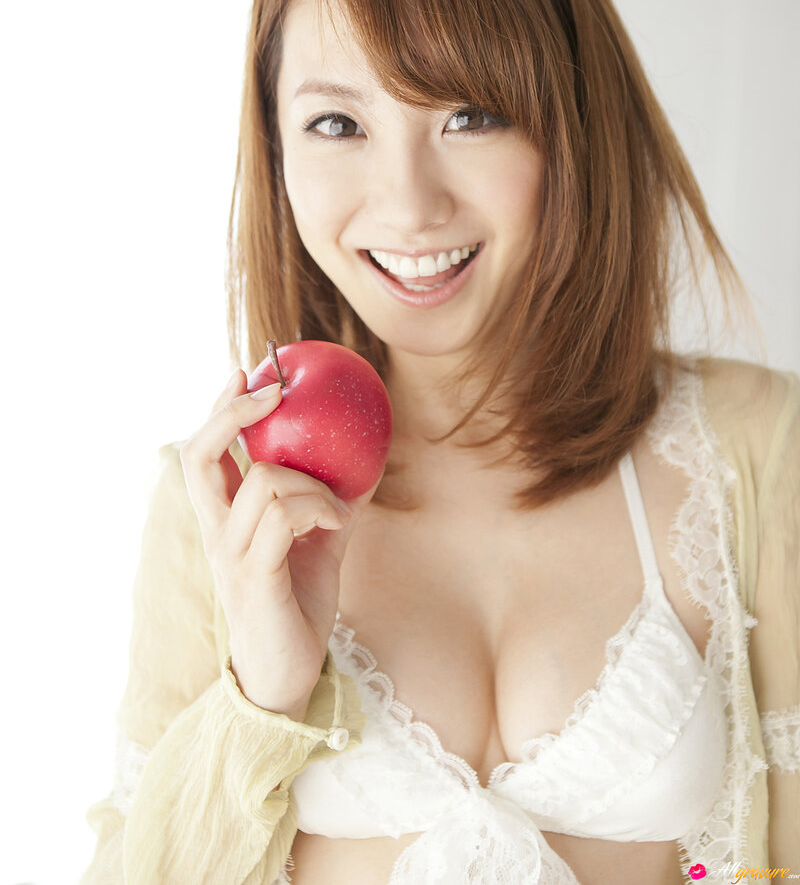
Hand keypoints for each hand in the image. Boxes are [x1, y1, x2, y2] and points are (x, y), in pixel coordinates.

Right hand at [180, 369, 376, 719]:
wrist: (287, 679)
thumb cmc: (298, 608)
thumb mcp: (319, 546)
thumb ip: (328, 506)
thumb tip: (362, 464)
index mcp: (222, 521)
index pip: (202, 453)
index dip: (218, 408)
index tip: (245, 372)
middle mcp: (216, 533)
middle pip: (199, 456)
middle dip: (232, 413)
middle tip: (273, 391)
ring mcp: (230, 557)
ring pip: (261, 483)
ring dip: (311, 483)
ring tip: (333, 509)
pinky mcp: (254, 579)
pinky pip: (282, 520)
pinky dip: (316, 508)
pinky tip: (334, 524)